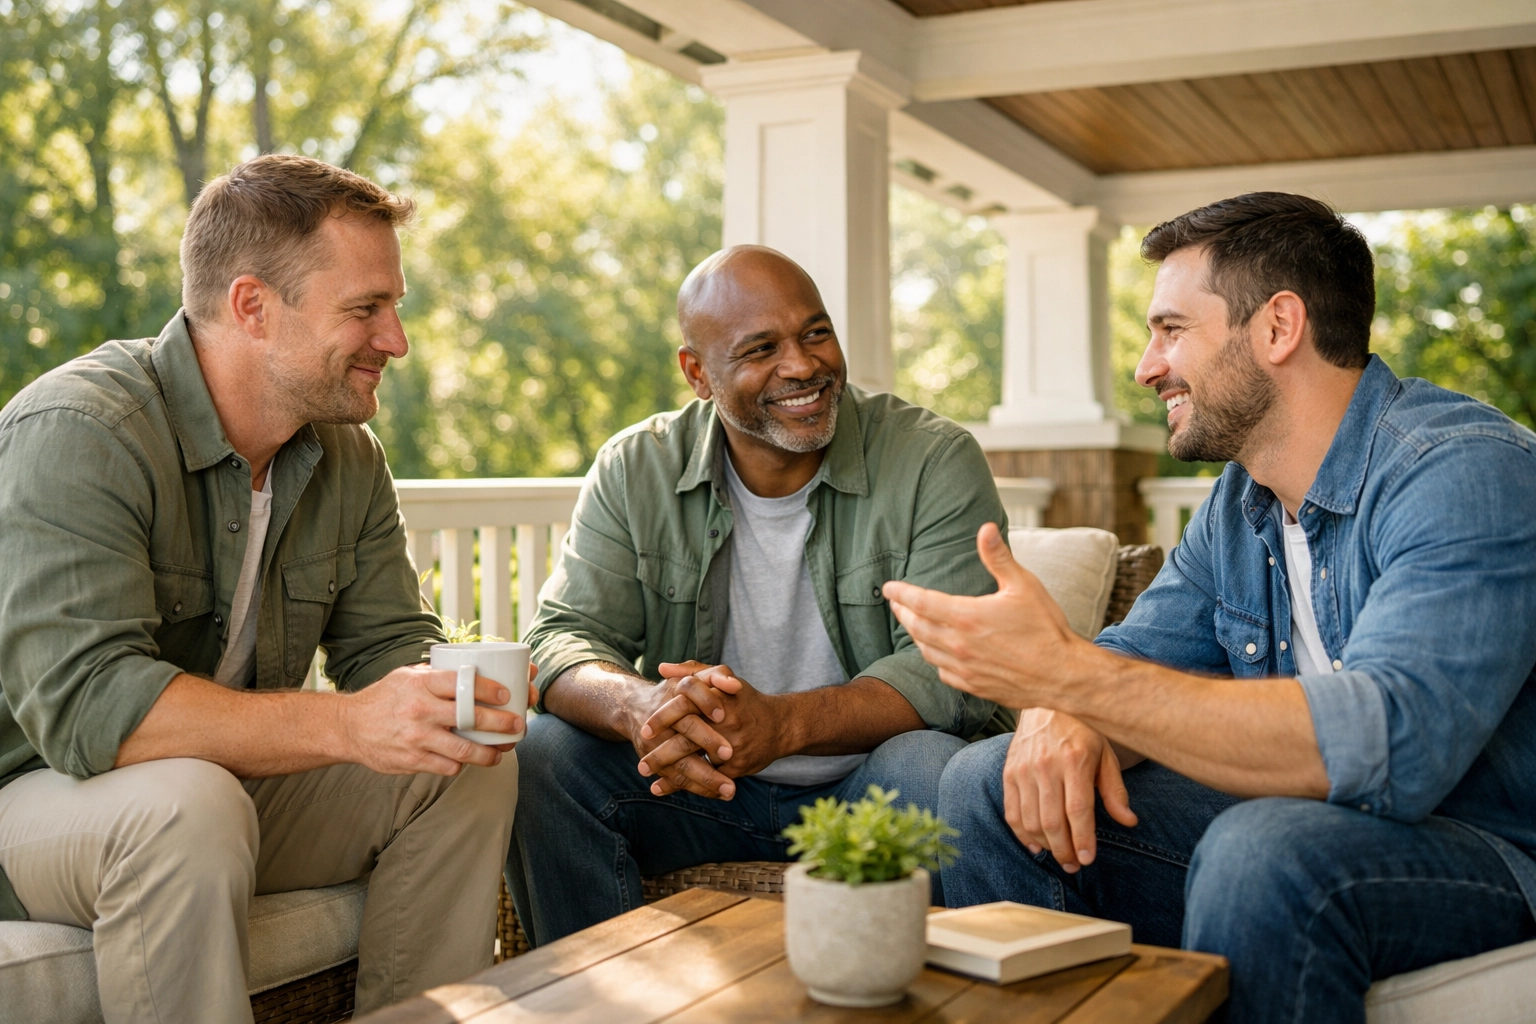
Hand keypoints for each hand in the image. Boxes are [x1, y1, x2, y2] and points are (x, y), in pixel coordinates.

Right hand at [335, 663, 534, 775]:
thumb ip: (438, 675)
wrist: (349, 727)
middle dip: (501, 723)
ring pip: (464, 751)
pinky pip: (447, 767)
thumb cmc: (385, 697)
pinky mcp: (412, 761)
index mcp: (422, 685)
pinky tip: (468, 761)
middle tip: (517, 725)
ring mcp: (417, 738)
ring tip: (501, 752)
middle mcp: (421, 711)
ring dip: (489, 754)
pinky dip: (462, 766)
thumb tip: (477, 669)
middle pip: (471, 718)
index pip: (463, 684)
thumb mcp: (408, 676)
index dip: (490, 689)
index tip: (507, 693)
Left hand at [639, 662, 792, 797]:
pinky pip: (710, 779)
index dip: (663, 718)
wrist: (780, 725)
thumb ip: (691, 671)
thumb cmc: (743, 699)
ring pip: (698, 762)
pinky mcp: (738, 766)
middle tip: (641, 764)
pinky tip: (664, 788)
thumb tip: (661, 668)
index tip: (644, 730)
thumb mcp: (721, 677)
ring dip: (671, 774)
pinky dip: (687, 785)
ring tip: (648, 778)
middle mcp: (727, 722)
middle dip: (662, 754)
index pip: (686, 705)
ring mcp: (733, 746)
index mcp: (719, 699)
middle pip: (688, 740)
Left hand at [883, 522, 1091, 708]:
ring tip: (913, 625)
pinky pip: (943, 672)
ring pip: (926, 651)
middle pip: (917, 627)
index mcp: (967, 617)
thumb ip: (998, 558)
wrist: (1063, 675)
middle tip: (896, 604)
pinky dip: (934, 659)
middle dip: (903, 613)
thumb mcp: (1023, 586)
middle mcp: (959, 645)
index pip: (921, 602)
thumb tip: (985, 528)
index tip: (888, 588)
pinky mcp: (973, 686)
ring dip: (915, 636)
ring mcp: (964, 668)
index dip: (901, 594)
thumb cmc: (1046, 628)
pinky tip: (937, 653)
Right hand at [1005, 708, 1136, 872]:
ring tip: (1060, 856)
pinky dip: (1022, 834)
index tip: (1087, 859)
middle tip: (1075, 866)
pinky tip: (1036, 845)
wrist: (1046, 701)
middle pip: (1052, 821)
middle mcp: (1046, 766)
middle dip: (1064, 850)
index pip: (1077, 810)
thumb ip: (1114, 790)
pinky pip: (1012, 812)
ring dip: (1045, 846)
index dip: (1083, 840)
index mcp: (1074, 761)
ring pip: (1030, 821)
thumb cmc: (1082, 730)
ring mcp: (1024, 770)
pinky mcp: (1009, 772)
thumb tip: (1129, 821)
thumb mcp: (1106, 754)